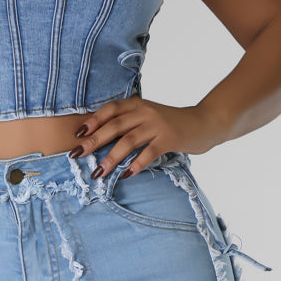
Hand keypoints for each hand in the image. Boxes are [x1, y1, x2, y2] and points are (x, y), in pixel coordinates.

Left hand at [71, 98, 223, 178]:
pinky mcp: (169, 138)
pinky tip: (126, 175)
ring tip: (98, 172)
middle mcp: (145, 112)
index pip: (110, 110)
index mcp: (137, 105)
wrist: (203, 123)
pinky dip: (136, 164)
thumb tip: (98, 140)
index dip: (92, 121)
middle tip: (77, 154)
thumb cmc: (170, 124)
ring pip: (128, 141)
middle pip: (115, 126)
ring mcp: (157, 124)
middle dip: (93, 141)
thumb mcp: (147, 118)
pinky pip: (149, 152)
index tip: (76, 135)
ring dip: (111, 158)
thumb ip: (128, 124)